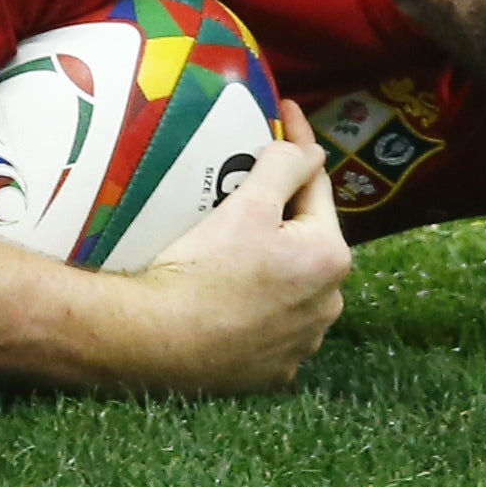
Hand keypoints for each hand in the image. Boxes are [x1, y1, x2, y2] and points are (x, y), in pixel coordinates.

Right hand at [108, 100, 349, 395]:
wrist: (155, 340)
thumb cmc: (203, 269)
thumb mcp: (247, 205)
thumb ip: (286, 167)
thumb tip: (310, 149)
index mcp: (330, 257)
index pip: (316, 186)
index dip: (298, 146)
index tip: (283, 115)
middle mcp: (328, 303)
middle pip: (306, 238)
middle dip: (284, 212)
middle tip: (245, 188)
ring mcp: (302, 342)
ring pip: (291, 283)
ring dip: (274, 261)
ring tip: (234, 244)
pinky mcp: (274, 371)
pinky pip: (271, 324)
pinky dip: (258, 305)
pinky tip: (231, 294)